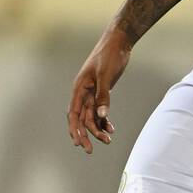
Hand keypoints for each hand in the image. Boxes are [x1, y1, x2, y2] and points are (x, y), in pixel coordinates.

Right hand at [67, 26, 131, 153]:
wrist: (119, 42)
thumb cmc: (109, 56)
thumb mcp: (106, 76)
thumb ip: (103, 96)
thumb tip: (101, 116)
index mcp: (79, 88)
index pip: (74, 113)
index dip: (74, 129)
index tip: (78, 143)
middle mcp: (83, 92)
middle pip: (81, 118)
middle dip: (85, 134)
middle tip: (90, 151)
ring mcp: (92, 93)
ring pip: (92, 116)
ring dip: (98, 129)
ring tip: (108, 140)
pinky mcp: (101, 92)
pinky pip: (100, 110)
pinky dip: (104, 120)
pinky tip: (111, 129)